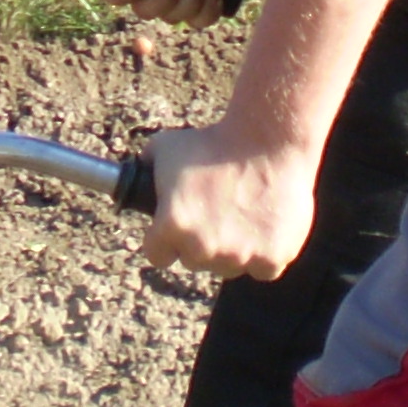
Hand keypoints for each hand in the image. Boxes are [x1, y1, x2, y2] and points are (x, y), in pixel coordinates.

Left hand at [137, 122, 318, 280]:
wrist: (268, 139)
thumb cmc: (215, 140)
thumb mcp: (167, 147)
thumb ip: (147, 166)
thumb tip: (136, 172)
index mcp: (171, 226)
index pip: (157, 254)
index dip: (164, 239)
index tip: (176, 226)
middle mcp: (201, 248)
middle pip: (195, 260)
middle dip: (200, 241)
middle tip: (214, 213)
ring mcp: (238, 257)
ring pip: (229, 265)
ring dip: (231, 249)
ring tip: (242, 214)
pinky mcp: (272, 259)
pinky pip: (263, 268)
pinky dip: (265, 253)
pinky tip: (264, 226)